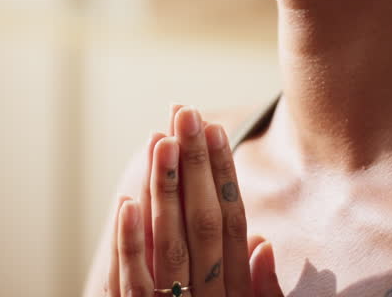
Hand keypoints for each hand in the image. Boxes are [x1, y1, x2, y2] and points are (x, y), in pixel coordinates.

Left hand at [106, 105, 283, 296]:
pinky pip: (133, 280)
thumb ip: (260, 286)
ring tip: (160, 138)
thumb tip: (265, 243)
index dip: (223, 173)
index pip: (231, 219)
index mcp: (234, 285)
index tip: (215, 128)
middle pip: (203, 219)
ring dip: (165, 188)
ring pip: (169, 241)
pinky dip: (131, 240)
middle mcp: (209, 291)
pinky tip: (126, 202)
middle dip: (195, 163)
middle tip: (186, 112)